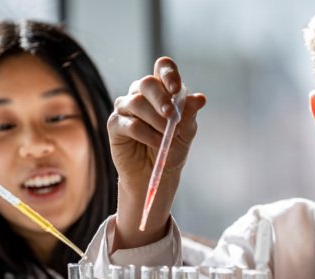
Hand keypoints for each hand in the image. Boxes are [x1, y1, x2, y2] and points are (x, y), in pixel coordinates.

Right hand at [108, 57, 205, 247]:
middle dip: (161, 99)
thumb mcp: (186, 132)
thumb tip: (200, 98)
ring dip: (154, 120)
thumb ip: (190, 114)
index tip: (176, 89)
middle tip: (171, 116)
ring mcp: (125, 108)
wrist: (158, 174)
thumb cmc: (172, 148)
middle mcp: (141, 93)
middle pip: (146, 82)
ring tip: (165, 136)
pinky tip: (155, 143)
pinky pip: (128, 123)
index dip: (169, 74)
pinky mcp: (114, 125)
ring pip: (136, 102)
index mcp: (162, 89)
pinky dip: (145, 134)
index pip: (162, 67)